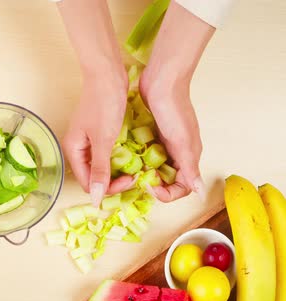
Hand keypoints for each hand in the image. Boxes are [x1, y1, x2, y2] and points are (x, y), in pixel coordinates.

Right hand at [63, 71, 134, 205]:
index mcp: (73, 151)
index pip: (88, 184)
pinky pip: (105, 155)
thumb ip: (99, 170)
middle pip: (93, 177)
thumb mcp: (103, 140)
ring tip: (134, 168)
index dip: (108, 188)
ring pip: (100, 167)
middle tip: (134, 176)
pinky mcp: (97, 134)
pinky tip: (130, 157)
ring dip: (116, 171)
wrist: (107, 74)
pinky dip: (117, 159)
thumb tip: (95, 199)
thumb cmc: (104, 104)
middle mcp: (77, 148)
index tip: (130, 181)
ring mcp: (86, 141)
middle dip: (113, 181)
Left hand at [140, 69, 203, 201]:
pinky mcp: (154, 133)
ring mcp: (166, 142)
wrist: (162, 79)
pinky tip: (128, 157)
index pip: (182, 187)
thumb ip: (190, 166)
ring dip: (145, 173)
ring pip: (157, 167)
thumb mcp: (181, 140)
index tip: (149, 187)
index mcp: (189, 156)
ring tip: (131, 171)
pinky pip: (148, 153)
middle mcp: (179, 152)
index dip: (167, 194)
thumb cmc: (173, 108)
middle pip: (169, 180)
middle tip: (137, 180)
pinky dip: (139, 158)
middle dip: (155, 185)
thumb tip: (201, 192)